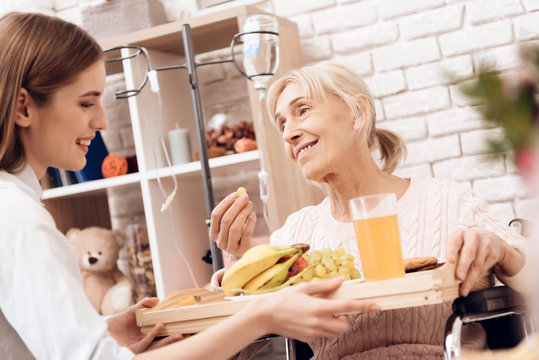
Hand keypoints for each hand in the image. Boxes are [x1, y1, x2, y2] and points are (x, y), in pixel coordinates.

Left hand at [106, 297, 185, 353]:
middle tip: (188, 335)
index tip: (187, 328)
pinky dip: (154, 334)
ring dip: (169, 340)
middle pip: (165, 342)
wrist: (105, 328)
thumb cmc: (121, 321)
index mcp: (150, 334)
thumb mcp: (134, 309)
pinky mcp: (135, 349)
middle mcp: (148, 342)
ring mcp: (142, 347)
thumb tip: (157, 300)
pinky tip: (160, 325)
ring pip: (158, 345)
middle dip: (177, 340)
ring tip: (180, 335)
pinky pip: (147, 342)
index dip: (176, 332)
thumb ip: (145, 303)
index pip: (165, 334)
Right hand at [209, 191, 255, 257]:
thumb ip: (233, 209)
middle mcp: (220, 241)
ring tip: (250, 204)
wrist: (247, 250)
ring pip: (235, 227)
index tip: (235, 194)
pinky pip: (247, 233)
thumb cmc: (239, 233)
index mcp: (214, 233)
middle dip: (236, 206)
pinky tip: (253, 215)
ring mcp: (230, 247)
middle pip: (225, 220)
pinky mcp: (242, 250)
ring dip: (243, 213)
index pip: (215, 215)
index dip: (225, 203)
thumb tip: (239, 194)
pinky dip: (251, 222)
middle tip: (245, 197)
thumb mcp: (232, 222)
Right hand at [251, 278, 378, 342]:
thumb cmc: (283, 299)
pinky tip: (312, 318)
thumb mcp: (304, 288)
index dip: (363, 307)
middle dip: (346, 319)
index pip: (346, 307)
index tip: (375, 306)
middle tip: (338, 310)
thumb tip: (340, 281)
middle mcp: (317, 322)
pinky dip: (324, 327)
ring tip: (324, 313)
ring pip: (335, 333)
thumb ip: (324, 286)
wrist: (265, 316)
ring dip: (336, 324)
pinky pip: (323, 335)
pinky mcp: (308, 339)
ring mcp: (313, 332)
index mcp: (317, 307)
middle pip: (344, 326)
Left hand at [446, 230, 507, 295]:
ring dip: (469, 279)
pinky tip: (471, 285)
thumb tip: (445, 274)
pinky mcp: (494, 254)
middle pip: (468, 253)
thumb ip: (452, 255)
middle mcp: (473, 237)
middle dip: (463, 267)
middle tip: (458, 278)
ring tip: (463, 290)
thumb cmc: (467, 245)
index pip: (455, 242)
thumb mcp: (458, 245)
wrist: (491, 240)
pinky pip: (484, 269)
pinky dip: (476, 279)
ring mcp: (485, 245)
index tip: (450, 261)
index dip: (452, 251)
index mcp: (460, 234)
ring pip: (477, 264)